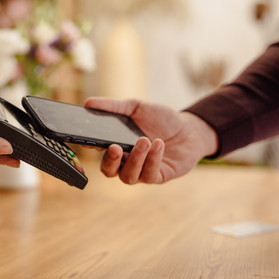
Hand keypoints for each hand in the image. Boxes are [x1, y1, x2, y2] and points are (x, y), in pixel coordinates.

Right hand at [84, 97, 217, 183]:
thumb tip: (88, 102)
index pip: (97, 151)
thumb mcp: (136, 107)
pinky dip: (153, 159)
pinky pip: (149, 175)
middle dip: (110, 161)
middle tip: (115, 147)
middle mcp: (125, 162)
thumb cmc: (160, 120)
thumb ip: (113, 106)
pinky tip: (158, 143)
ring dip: (135, 158)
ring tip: (144, 140)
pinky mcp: (158, 177)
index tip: (90, 140)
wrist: (189, 129)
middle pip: (108, 171)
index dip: (91, 147)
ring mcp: (141, 172)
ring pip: (128, 176)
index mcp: (116, 146)